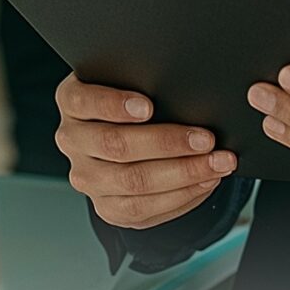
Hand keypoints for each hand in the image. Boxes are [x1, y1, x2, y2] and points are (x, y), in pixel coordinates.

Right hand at [55, 74, 236, 229]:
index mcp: (72, 102)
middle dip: (167, 144)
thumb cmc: (130, 98)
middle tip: (206, 139)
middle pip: (116, 147)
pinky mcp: (105, 207)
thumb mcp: (128, 79)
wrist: (119, 132)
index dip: (115, 105)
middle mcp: (72, 141)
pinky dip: (181, 196)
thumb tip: (184, 93)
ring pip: (133, 184)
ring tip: (217, 164)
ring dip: (183, 174)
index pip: (85, 101)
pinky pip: (143, 210)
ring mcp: (86, 178)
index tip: (148, 107)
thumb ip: (142, 80)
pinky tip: (205, 182)